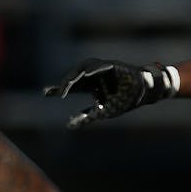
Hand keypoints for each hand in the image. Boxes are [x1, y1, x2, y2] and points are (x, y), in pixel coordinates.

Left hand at [43, 59, 175, 128]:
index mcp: (90, 85)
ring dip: (77, 74)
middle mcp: (94, 75)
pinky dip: (95, 68)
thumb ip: (85, 117)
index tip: (47, 93)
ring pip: (86, 66)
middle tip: (60, 92)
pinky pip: (103, 65)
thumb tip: (68, 126)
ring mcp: (104, 69)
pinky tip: (87, 72)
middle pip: (76, 75)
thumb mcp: (102, 111)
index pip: (72, 86)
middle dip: (67, 82)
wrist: (144, 94)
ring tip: (68, 83)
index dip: (59, 89)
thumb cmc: (123, 100)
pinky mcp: (115, 66)